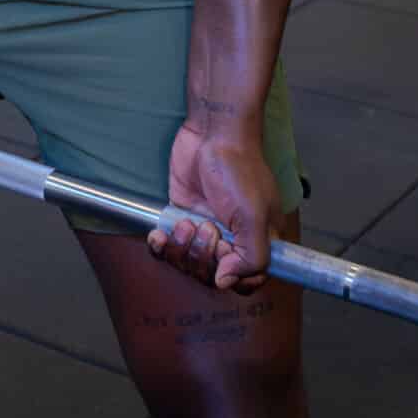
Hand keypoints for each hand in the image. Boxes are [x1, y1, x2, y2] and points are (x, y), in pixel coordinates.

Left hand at [149, 119, 280, 294]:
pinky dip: (161, 247)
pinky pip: (166, 249)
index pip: (248, 281)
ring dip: (182, 249)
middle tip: (207, 227)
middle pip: (212, 276)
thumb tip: (226, 282)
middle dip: (203, 257)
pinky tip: (159, 235)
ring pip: (186, 264)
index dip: (233, 277)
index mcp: (258, 241)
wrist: (212, 135)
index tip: (225, 254)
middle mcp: (231, 240)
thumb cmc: (239, 170)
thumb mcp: (254, 215)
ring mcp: (204, 229)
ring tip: (187, 222)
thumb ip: (252, 255)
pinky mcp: (179, 218)